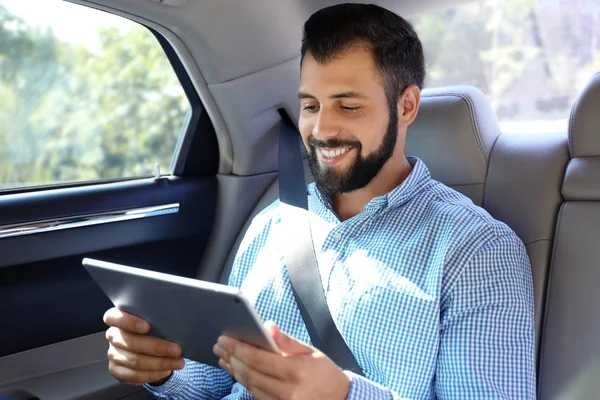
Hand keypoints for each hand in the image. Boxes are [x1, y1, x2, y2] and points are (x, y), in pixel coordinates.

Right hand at [103, 307, 185, 384]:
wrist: (147, 347)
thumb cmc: (152, 328)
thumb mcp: (154, 320)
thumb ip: (157, 319)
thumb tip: (177, 324)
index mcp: (117, 318)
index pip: (113, 317)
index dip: (129, 322)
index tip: (147, 326)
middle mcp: (113, 336)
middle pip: (131, 342)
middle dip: (157, 347)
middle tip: (177, 350)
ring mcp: (113, 354)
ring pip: (135, 361)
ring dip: (159, 363)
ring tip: (178, 362)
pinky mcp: (116, 370)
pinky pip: (134, 375)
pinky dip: (153, 374)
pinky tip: (166, 371)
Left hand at [213, 322, 349, 399]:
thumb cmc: (325, 373)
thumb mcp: (311, 352)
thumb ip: (287, 341)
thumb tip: (267, 326)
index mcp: (296, 371)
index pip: (258, 359)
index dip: (238, 348)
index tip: (225, 338)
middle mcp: (287, 391)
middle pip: (249, 374)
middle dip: (231, 358)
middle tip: (219, 345)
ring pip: (249, 386)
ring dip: (234, 370)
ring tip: (224, 356)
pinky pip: (256, 395)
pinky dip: (244, 381)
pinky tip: (237, 370)